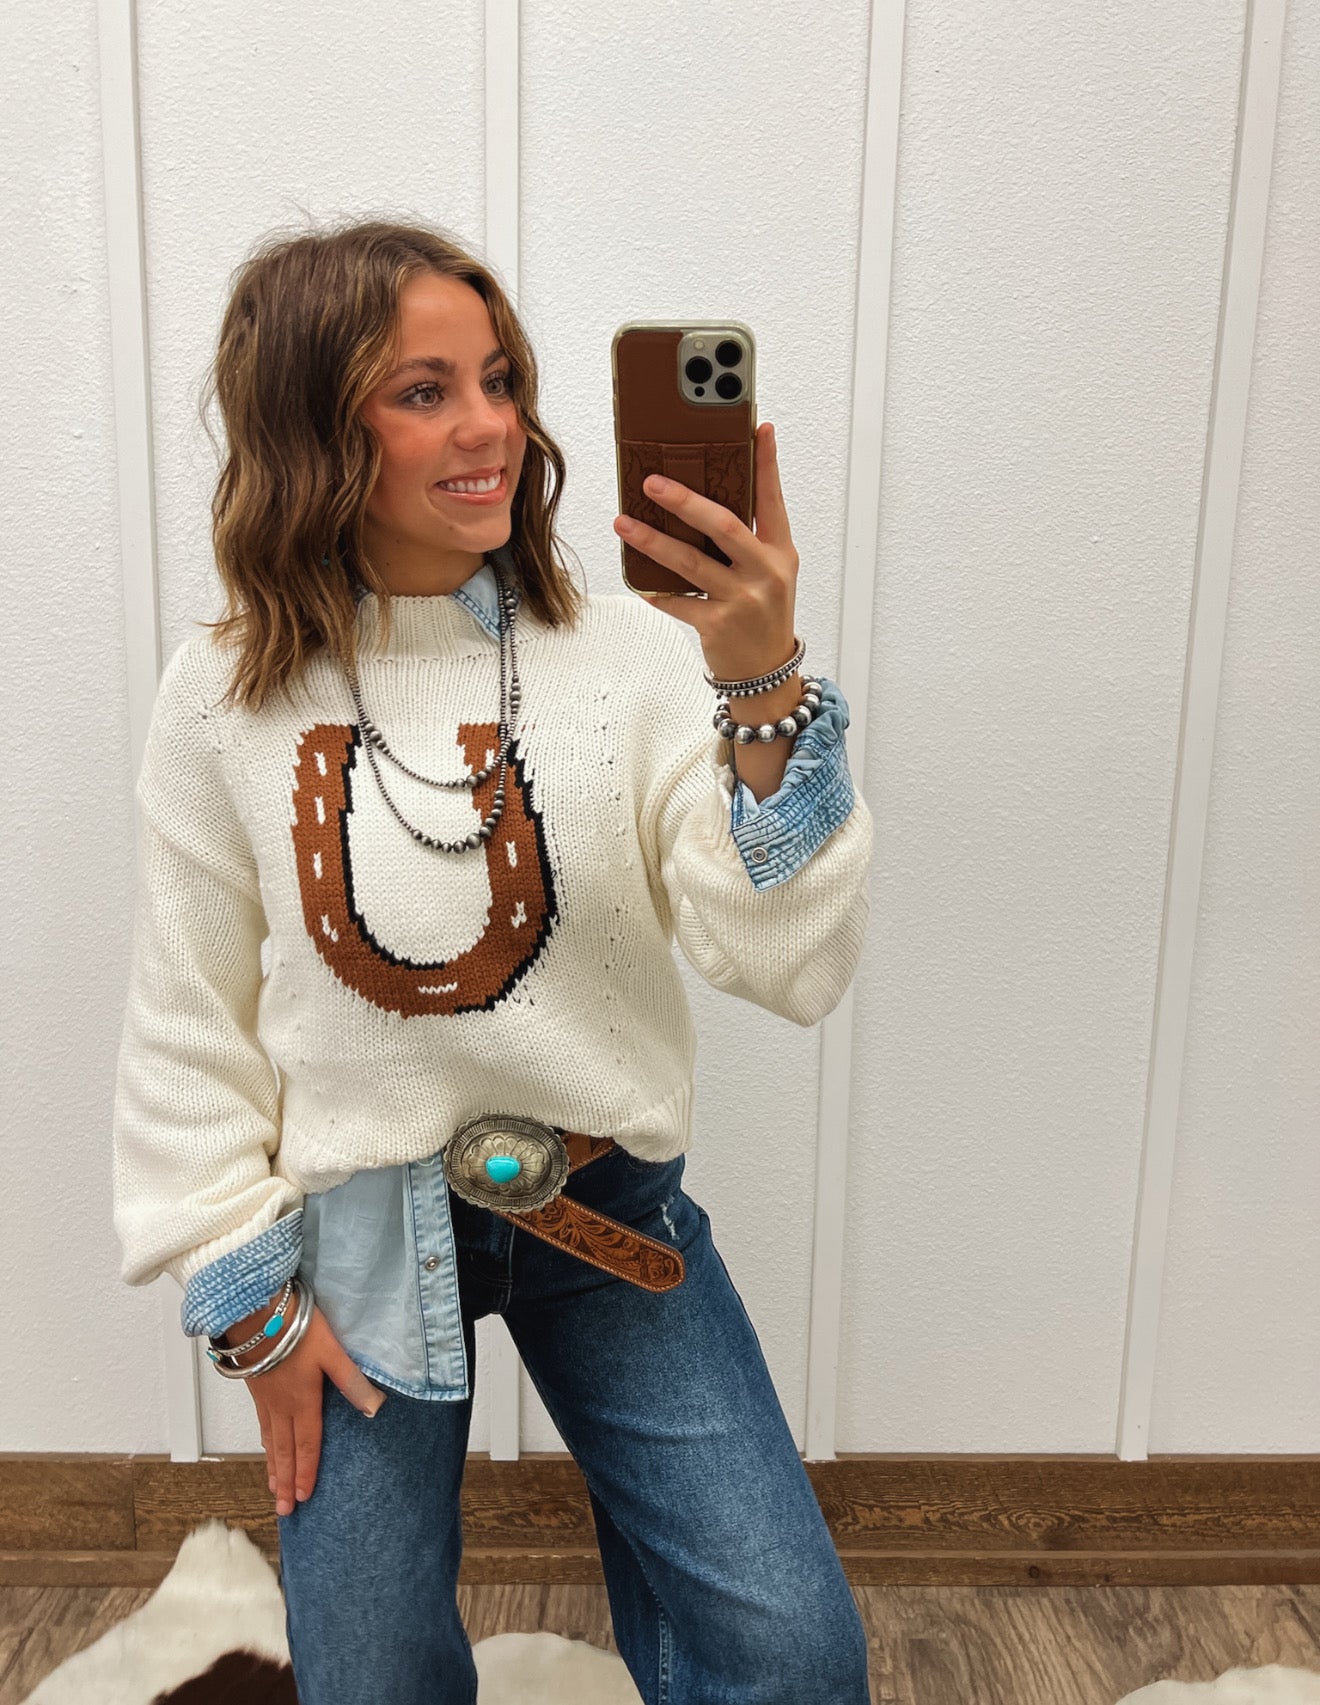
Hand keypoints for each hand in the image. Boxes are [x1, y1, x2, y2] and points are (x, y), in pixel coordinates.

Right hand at [226, 1301, 385, 1516]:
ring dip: (273, 1466)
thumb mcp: (332, 1352)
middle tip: (283, 1511)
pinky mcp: (256, 1387)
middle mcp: (282, 1407)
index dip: (306, 1472)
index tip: (303, 1497)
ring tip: (273, 1488)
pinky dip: (265, 1443)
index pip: (307, 1445)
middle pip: (284, 1451)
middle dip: (285, 1482)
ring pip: (270, 1440)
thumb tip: (374, 1409)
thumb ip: (352, 1381)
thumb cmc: (296, 1330)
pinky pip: (261, 1425)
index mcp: (303, 1402)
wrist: (255, 1313)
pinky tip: (266, 1445)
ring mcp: (266, 1399)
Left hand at [614, 421, 799, 683]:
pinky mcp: (717, 625)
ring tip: (624, 524)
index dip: (767, 464)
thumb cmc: (763, 615)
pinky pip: (678, 602)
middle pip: (724, 527)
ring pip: (691, 563)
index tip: (760, 429)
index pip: (773, 500)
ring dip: (653, 541)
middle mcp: (764, 573)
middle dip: (686, 501)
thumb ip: (747, 540)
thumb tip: (701, 502)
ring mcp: (742, 600)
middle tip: (652, 482)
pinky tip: (639, 581)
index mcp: (780, 553)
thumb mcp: (769, 573)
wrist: (767, 673)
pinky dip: (656, 591)